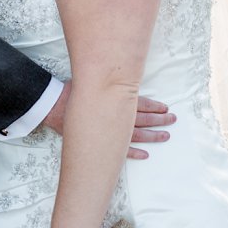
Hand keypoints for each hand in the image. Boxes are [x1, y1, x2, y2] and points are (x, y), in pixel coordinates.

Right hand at [42, 87, 173, 162]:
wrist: (54, 106)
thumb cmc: (73, 91)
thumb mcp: (94, 79)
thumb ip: (110, 80)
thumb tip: (124, 73)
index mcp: (114, 99)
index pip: (140, 103)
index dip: (154, 106)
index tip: (166, 108)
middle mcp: (114, 115)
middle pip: (142, 118)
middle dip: (159, 120)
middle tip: (172, 120)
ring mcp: (108, 131)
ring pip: (136, 134)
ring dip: (152, 135)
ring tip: (165, 136)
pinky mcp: (100, 142)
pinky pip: (121, 150)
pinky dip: (134, 152)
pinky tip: (146, 154)